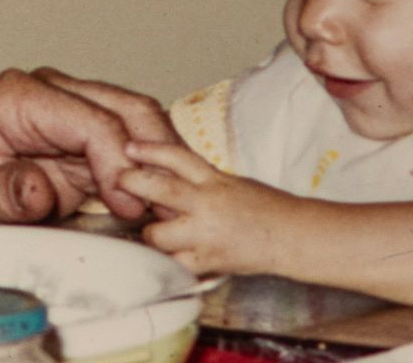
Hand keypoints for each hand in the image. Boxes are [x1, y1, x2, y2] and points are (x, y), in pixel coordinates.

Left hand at [0, 67, 175, 231]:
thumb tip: (38, 186)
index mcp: (17, 98)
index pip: (92, 119)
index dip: (119, 162)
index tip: (130, 204)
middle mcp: (48, 97)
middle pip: (126, 109)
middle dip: (155, 153)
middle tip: (167, 204)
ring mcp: (67, 117)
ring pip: (137, 125)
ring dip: (159, 161)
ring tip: (169, 206)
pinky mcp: (78, 146)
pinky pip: (128, 150)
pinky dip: (148, 173)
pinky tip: (156, 204)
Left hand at [119, 139, 293, 275]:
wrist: (292, 236)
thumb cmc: (264, 207)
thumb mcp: (230, 182)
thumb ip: (199, 180)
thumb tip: (163, 173)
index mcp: (215, 179)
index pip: (177, 157)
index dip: (150, 150)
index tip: (129, 147)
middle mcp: (207, 204)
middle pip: (160, 189)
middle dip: (134, 184)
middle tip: (121, 182)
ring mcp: (205, 235)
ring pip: (158, 234)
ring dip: (150, 234)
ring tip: (153, 233)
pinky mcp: (207, 261)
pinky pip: (174, 265)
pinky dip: (167, 263)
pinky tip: (166, 259)